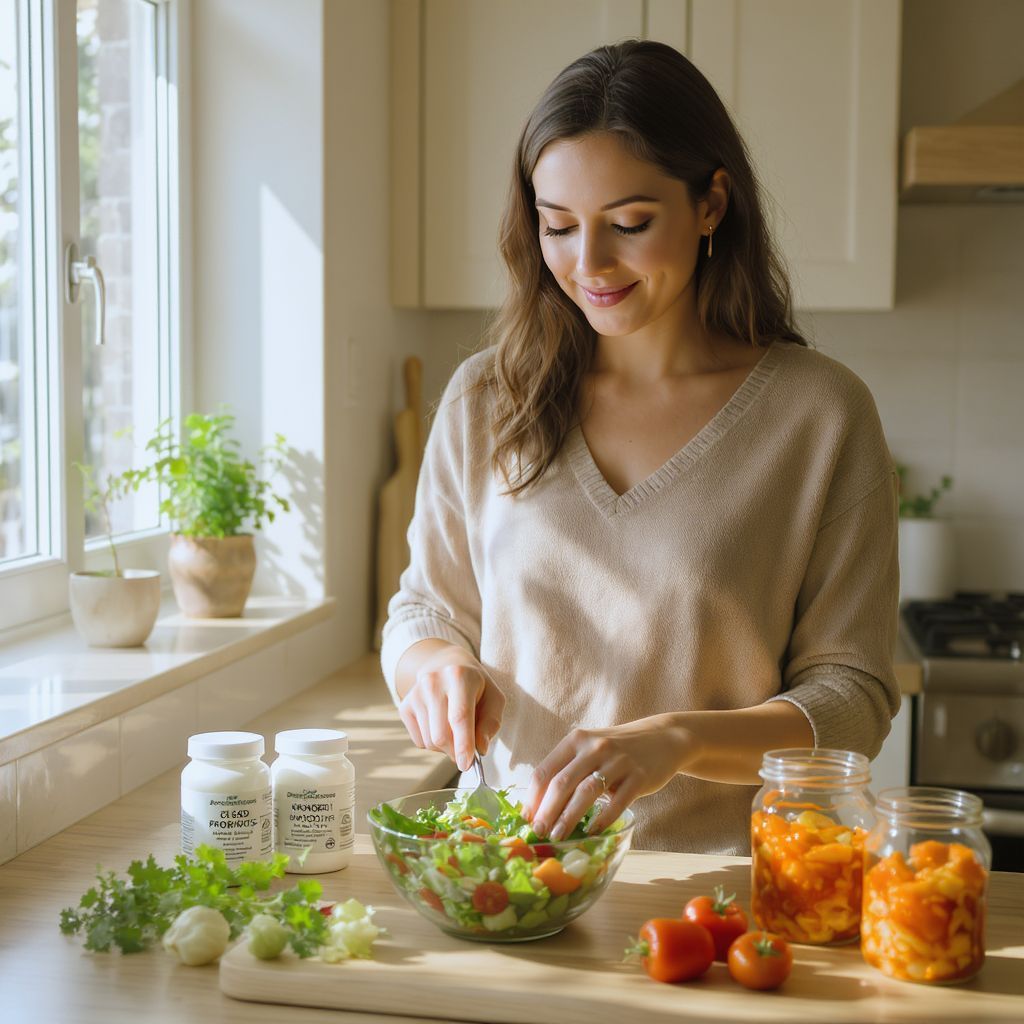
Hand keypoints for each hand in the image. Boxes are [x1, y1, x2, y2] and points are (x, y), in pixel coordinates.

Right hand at [398, 646, 504, 771]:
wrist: (445, 664)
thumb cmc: (475, 686)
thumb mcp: (494, 698)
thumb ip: (491, 723)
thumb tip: (480, 748)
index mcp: (459, 676)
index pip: (459, 716)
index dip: (463, 744)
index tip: (466, 765)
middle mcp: (433, 682)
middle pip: (441, 735)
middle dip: (456, 751)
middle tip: (467, 753)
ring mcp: (415, 694)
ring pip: (430, 741)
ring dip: (446, 748)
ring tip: (455, 732)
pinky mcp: (404, 706)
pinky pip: (420, 741)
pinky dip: (433, 743)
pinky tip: (441, 726)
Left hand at [523, 714, 697, 839]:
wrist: (661, 739)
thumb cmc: (617, 751)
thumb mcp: (589, 750)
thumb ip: (568, 770)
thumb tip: (540, 806)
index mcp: (575, 740)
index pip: (545, 770)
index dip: (533, 797)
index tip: (526, 819)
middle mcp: (594, 747)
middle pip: (562, 783)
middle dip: (547, 811)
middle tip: (539, 832)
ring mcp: (618, 761)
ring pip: (586, 792)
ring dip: (569, 817)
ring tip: (558, 835)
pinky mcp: (639, 776)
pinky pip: (617, 801)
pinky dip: (603, 818)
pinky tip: (593, 831)